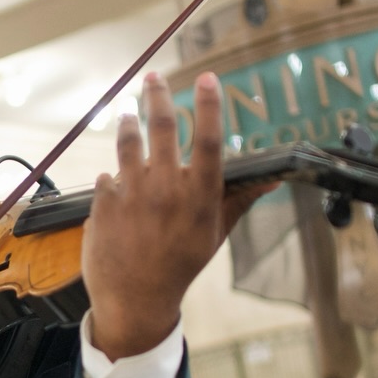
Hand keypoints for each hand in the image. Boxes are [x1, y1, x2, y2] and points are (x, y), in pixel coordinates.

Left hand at [82, 71, 229, 359]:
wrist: (136, 300)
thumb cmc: (180, 265)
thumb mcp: (214, 235)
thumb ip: (238, 200)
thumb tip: (273, 178)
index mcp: (199, 197)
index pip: (209, 141)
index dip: (210, 106)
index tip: (208, 78)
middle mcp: (167, 190)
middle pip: (162, 127)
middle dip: (157, 95)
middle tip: (153, 77)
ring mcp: (132, 194)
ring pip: (128, 142)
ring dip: (127, 123)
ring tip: (127, 114)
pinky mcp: (104, 202)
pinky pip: (107, 176)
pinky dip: (112, 177)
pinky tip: (116, 185)